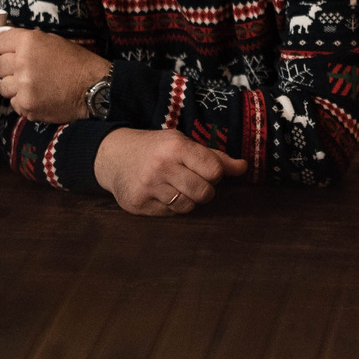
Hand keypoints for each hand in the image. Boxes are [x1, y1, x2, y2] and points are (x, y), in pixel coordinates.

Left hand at [0, 27, 112, 123]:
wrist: (95, 89)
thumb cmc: (78, 64)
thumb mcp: (54, 42)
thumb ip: (28, 42)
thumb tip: (6, 42)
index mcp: (29, 42)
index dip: (6, 48)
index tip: (11, 53)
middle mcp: (22, 63)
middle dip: (8, 69)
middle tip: (24, 72)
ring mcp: (23, 87)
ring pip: (2, 87)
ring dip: (14, 87)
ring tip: (33, 86)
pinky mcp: (27, 106)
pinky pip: (14, 103)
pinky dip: (24, 102)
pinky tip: (40, 97)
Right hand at [93, 127, 250, 216]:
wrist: (114, 156)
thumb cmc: (157, 149)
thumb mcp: (183, 144)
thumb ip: (214, 157)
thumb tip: (244, 167)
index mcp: (175, 147)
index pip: (214, 171)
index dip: (215, 174)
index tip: (205, 170)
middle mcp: (161, 166)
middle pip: (204, 193)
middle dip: (204, 191)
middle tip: (193, 182)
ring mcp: (147, 187)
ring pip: (187, 207)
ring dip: (187, 200)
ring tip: (176, 187)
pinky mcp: (137, 204)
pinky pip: (168, 214)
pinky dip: (169, 207)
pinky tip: (160, 194)